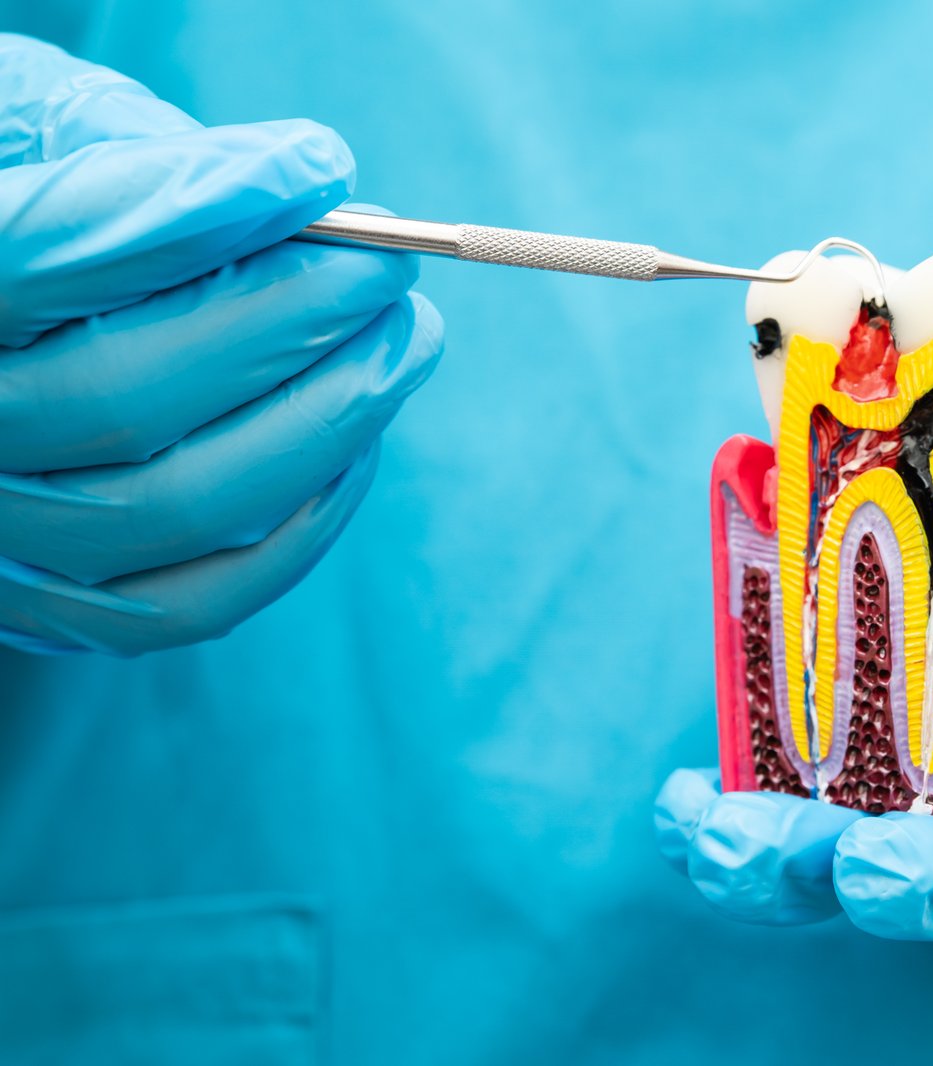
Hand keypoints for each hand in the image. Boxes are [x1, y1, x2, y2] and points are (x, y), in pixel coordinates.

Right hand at [0, 35, 442, 654]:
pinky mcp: (66, 604)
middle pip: (127, 396)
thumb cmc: (39, 206)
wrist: (3, 336)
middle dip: (293, 325)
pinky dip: (302, 524)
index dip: (195, 209)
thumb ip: (159, 160)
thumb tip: (318, 188)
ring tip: (405, 341)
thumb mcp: (55, 133)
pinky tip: (357, 445)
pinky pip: (200, 596)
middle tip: (390, 269)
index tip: (321, 168)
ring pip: (179, 504)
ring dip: (327, 421)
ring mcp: (4, 531)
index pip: (40, 254)